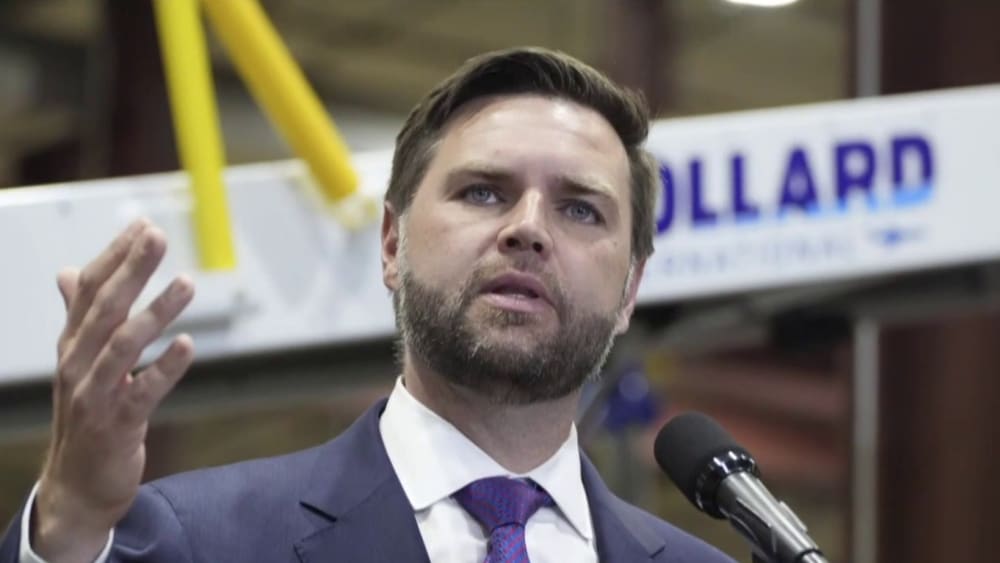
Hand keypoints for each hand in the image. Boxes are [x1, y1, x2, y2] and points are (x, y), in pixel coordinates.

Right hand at [32, 219, 195, 562]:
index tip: (142, 225)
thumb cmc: (86, 415)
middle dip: (132, 269)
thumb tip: (70, 271)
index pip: (90, 290)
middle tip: (158, 236)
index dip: (114, 256)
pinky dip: (166, 367)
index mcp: (72, 344)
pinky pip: (143, 390)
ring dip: (156, 312)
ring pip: (124, 344)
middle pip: (105, 307)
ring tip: (187, 283)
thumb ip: (80, 317)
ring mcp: (95, 394)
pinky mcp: (117, 423)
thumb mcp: (80, 362)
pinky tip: (189, 345)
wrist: (77, 484)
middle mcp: (78, 363)